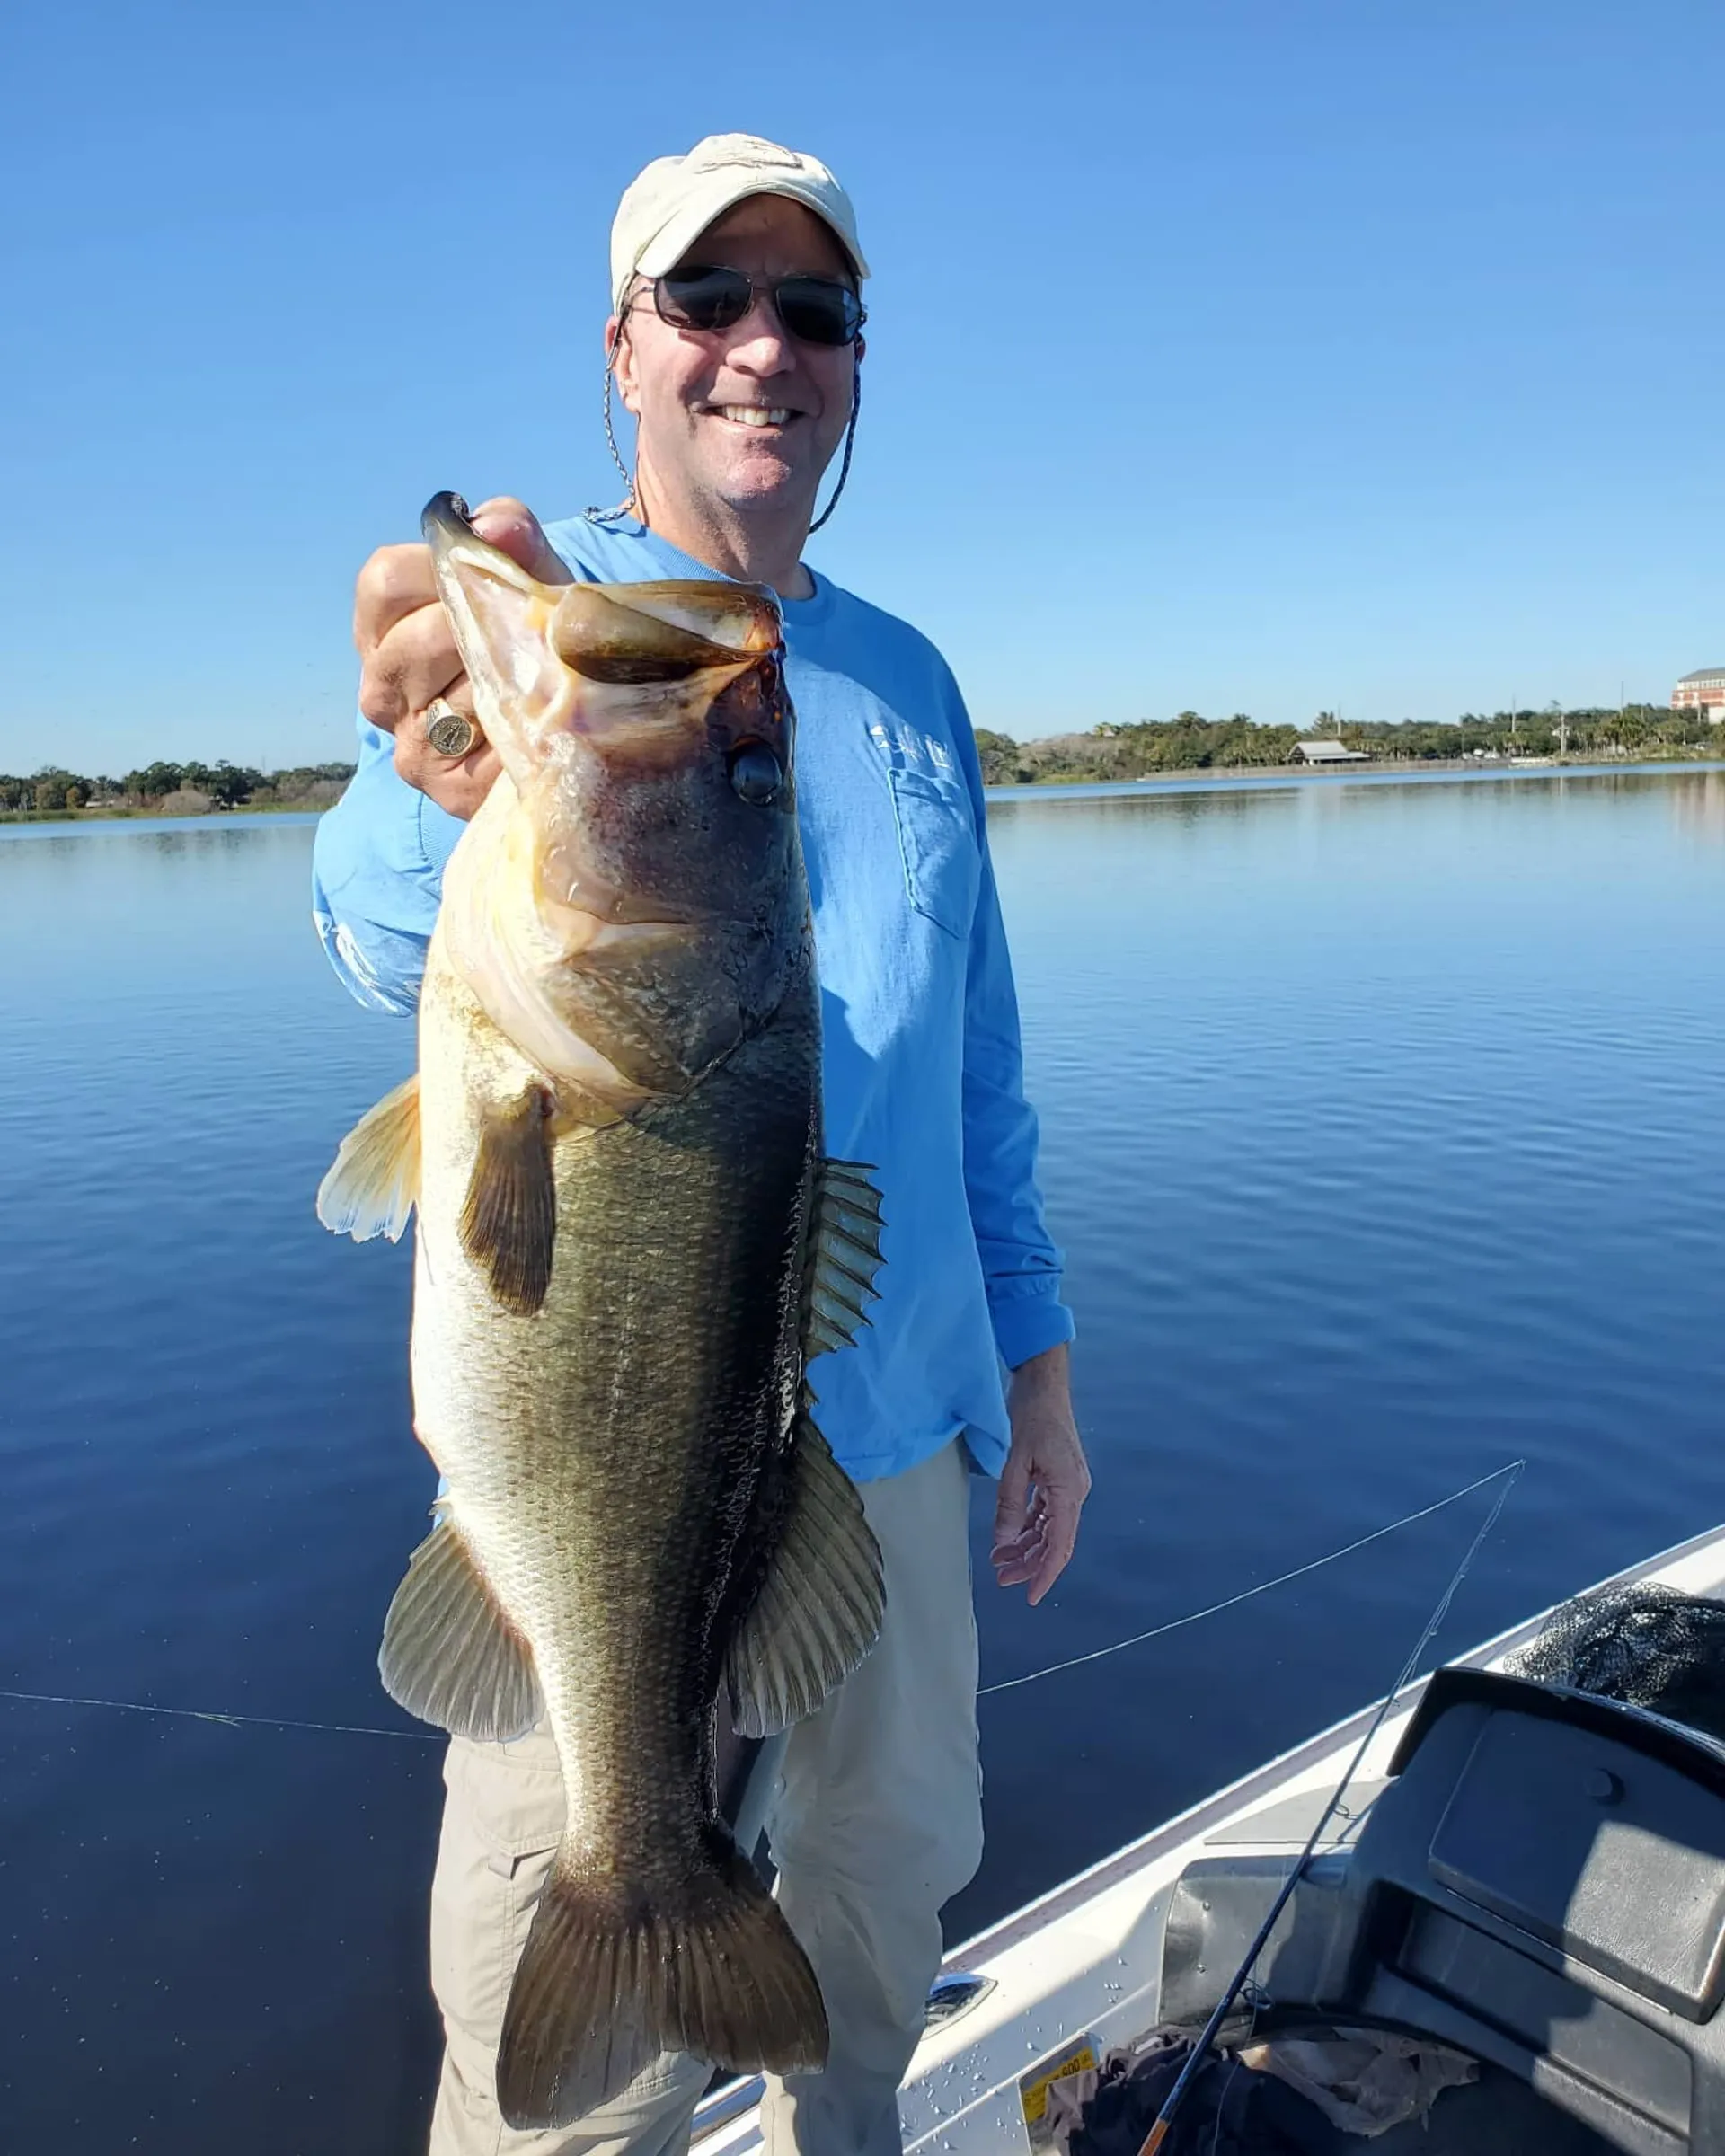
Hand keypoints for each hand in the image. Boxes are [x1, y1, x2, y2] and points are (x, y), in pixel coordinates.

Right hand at [353, 496, 570, 820]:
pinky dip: (520, 724)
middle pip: (411, 642)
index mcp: (384, 631)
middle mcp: (380, 691)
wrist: (584, 732)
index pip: (383, 581)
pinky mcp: (447, 788)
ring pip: (450, 694)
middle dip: (480, 632)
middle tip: (527, 637)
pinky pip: (484, 740)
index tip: (490, 574)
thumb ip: (515, 543)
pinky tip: (538, 723)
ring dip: (506, 683)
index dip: (440, 568)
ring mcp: (410, 746)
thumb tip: (495, 524)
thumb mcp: (536, 583)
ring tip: (538, 682)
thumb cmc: (544, 646)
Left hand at [991, 1343, 1089, 1606]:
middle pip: (1056, 1542)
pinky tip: (1009, 1538)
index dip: (1045, 1574)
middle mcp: (1075, 1492)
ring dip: (1027, 1547)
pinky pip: (1046, 1513)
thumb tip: (1004, 1545)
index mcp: (1069, 1490)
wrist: (1043, 1383)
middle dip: (1030, 1564)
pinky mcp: (1059, 1478)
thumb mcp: (1013, 1461)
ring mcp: (1069, 1485)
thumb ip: (1009, 1505)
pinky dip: (1028, 1527)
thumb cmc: (1029, 1416)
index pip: (1060, 1545)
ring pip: (1050, 1530)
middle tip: (1001, 1579)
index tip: (1030, 1598)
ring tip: (999, 1562)